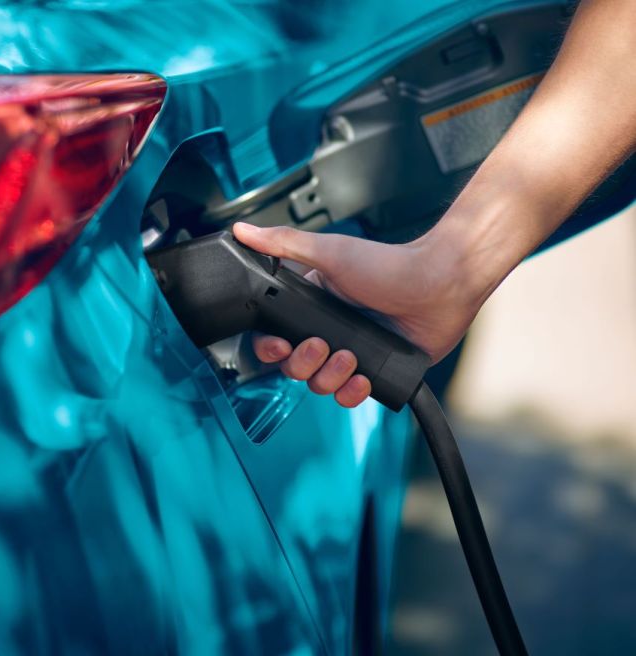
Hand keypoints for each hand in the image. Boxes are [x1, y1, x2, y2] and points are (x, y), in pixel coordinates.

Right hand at [233, 222, 487, 406]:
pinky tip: (361, 379)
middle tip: (322, 345)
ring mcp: (351, 354)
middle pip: (294, 367)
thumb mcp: (329, 251)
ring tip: (350, 357)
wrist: (441, 284)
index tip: (279, 345)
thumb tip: (242, 231)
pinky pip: (351, 396)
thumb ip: (282, 243)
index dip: (271, 347)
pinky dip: (352, 393)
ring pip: (320, 385)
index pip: (275, 336)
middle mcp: (328, 332)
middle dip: (304, 362)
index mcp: (311, 306)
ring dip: (329, 377)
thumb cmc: (390, 264)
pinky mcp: (375, 371)